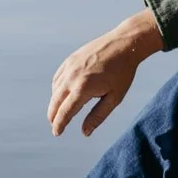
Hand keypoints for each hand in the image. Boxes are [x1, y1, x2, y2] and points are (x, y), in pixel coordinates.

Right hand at [48, 9, 163, 136]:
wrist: (124, 44)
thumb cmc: (122, 72)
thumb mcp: (114, 98)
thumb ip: (98, 116)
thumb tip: (85, 132)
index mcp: (83, 89)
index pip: (66, 112)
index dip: (59, 124)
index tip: (56, 133)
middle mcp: (72, 78)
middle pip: (56, 102)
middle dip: (53, 116)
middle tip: (54, 125)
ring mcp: (69, 67)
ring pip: (55, 90)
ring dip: (54, 102)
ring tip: (58, 112)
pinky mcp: (70, 60)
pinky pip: (57, 77)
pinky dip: (56, 88)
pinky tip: (61, 94)